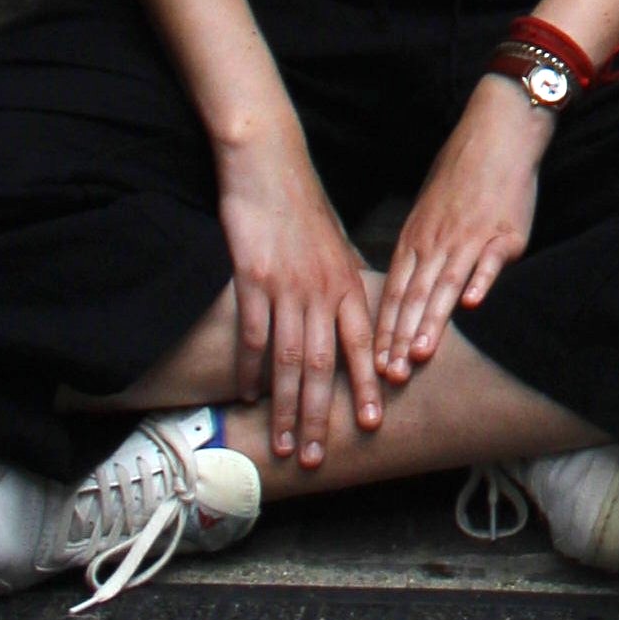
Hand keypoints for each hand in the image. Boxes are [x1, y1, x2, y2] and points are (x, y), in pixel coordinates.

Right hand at [213, 121, 382, 465]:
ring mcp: (288, 286)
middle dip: (322, 415)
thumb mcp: (337, 243)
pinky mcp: (253, 279)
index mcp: (347, 281)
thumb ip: (345, 282)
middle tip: (319, 457)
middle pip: (324, 364)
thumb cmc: (303, 205)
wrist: (270, 163)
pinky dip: (249, 370)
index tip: (372, 423)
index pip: (362, 344)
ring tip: (285, 444)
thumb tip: (353, 314)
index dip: (366, 385)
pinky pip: (252, 335)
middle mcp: (323, 289)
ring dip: (287, 408)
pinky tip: (246, 397)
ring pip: (290, 359)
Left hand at [375, 73, 552, 382]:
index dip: (385, 331)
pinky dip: (480, 281)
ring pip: (446, 283)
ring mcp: (471, 237)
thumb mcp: (426, 211)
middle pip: (416, 297)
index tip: (375, 366)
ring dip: (433, 320)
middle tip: (391, 376)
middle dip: (401, 339)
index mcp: (416, 239)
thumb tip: (402, 290)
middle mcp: (437, 242)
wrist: (497, 132)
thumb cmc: (461, 173)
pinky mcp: (505, 232)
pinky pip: (489, 259)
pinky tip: (473, 304)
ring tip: (422, 353)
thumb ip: (415, 251)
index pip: (395, 293)